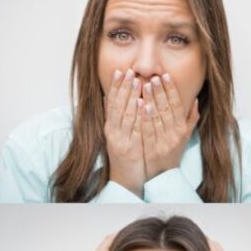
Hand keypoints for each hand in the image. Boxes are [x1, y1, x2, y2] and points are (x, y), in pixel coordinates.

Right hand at [104, 69, 146, 196]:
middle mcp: (113, 131)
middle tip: (128, 71)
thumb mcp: (116, 135)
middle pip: (117, 105)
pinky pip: (134, 129)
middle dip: (123, 87)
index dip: (115, 86)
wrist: (124, 179)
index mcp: (110, 127)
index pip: (111, 102)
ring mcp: (120, 139)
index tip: (120, 71)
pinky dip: (138, 116)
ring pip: (125, 114)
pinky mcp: (130, 147)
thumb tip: (108, 98)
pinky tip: (142, 104)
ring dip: (130, 97)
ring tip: (136, 82)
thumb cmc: (124, 156)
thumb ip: (114, 118)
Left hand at [141, 73, 198, 179]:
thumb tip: (195, 100)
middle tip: (154, 76)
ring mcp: (163, 142)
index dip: (171, 90)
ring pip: (157, 117)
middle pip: (167, 109)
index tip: (166, 76)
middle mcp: (174, 135)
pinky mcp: (152, 148)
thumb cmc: (174, 153)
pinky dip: (145, 117)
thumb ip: (191, 118)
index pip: (177, 106)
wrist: (164, 175)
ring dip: (151, 100)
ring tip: (145, 85)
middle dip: (160, 91)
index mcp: (182, 130)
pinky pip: (148, 130)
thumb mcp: (186, 136)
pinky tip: (141, 105)